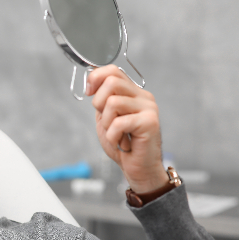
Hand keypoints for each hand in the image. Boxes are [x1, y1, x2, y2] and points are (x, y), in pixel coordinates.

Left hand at [86, 65, 167, 192]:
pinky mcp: (150, 122)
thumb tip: (91, 83)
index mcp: (133, 93)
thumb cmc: (123, 145)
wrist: (137, 168)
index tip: (89, 92)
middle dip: (99, 103)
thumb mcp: (106, 118)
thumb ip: (102, 100)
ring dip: (107, 123)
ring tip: (116, 135)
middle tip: (107, 121)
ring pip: (113, 102)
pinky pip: (119, 122)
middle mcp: (143, 97)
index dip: (95, 78)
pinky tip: (122, 143)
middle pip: (111, 82)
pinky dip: (114, 136)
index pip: (113, 71)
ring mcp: (148, 108)